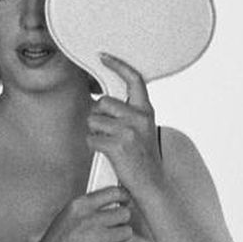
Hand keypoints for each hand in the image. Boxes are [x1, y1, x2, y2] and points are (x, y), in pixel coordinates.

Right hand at [26, 185, 158, 241]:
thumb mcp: (67, 217)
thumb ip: (88, 209)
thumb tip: (112, 203)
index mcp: (79, 205)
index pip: (113, 192)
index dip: (123, 197)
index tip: (125, 200)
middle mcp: (89, 218)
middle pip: (124, 213)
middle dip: (121, 221)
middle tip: (113, 227)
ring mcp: (98, 236)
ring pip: (127, 231)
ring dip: (120, 238)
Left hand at [86, 53, 163, 193]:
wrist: (151, 185)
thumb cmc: (143, 159)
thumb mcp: (143, 130)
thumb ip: (130, 114)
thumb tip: (104, 101)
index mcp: (146, 111)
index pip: (134, 79)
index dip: (118, 65)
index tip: (103, 56)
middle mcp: (139, 117)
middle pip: (102, 102)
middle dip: (98, 116)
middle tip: (107, 132)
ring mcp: (128, 131)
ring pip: (93, 120)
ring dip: (95, 133)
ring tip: (109, 144)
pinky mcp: (117, 145)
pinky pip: (91, 139)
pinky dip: (93, 147)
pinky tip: (106, 154)